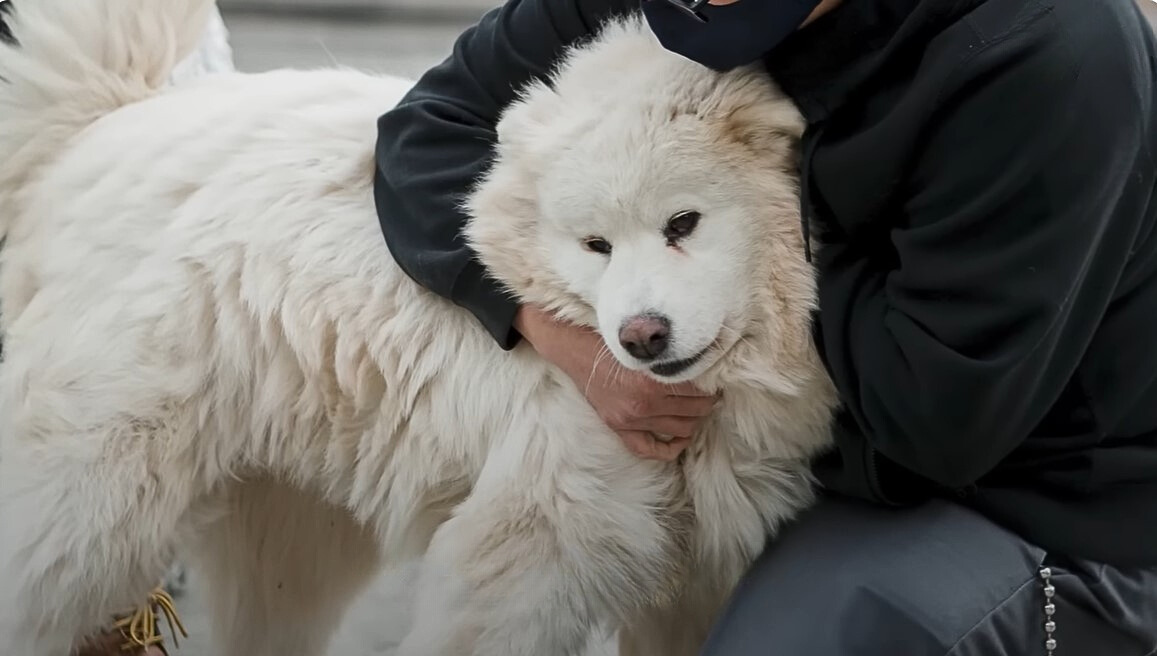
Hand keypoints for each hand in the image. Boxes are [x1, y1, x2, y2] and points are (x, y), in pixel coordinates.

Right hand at [514, 305, 716, 460]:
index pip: (698, 390)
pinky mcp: (619, 427)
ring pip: (680, 429)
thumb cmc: (610, 341)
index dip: (711, 384)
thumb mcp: (644, 345)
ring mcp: (630, 420)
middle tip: (712, 392)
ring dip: (695, 420)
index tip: (715, 378)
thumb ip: (669, 358)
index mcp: (652, 381)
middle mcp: (643, 404)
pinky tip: (681, 438)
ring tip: (699, 408)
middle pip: (694, 411)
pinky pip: (650, 449)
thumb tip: (703, 360)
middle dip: (708, 402)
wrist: (572, 349)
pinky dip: (670, 448)